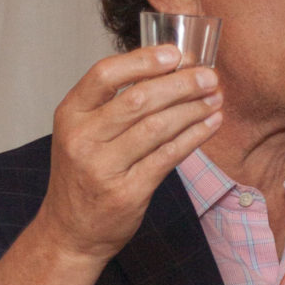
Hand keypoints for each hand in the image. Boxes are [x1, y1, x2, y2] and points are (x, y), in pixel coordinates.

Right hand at [39, 45, 221, 261]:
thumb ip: (113, 103)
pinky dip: (194, 137)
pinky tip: (210, 124)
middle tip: (208, 76)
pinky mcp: (127, 192)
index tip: (176, 53)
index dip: (143, 60)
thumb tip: (167, 69)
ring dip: (193, 109)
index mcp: (70, 114)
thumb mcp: (82, 132)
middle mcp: (82, 139)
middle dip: (181, 84)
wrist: (70, 231)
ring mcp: (103, 167)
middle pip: (138, 99)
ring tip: (214, 98)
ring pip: (157, 127)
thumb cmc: (83, 175)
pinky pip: (168, 156)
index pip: (105, 74)